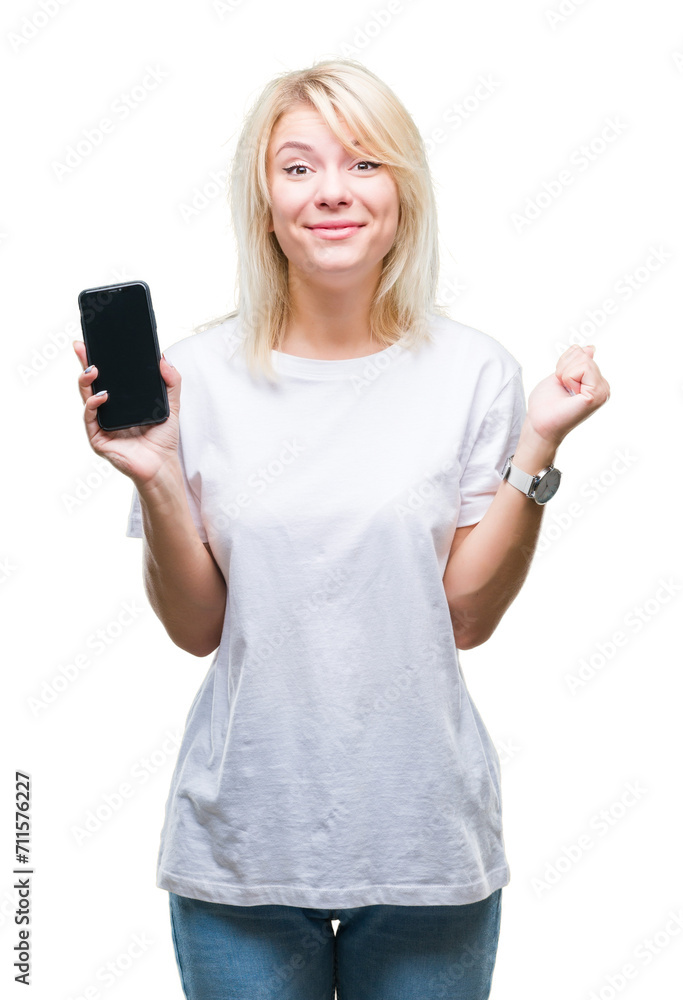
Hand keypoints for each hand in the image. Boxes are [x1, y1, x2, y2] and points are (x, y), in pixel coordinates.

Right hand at [73, 340, 181, 487]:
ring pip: (86, 397)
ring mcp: (100, 423)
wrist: (162, 465)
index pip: (106, 375)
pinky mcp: (97, 437)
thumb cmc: (163, 438)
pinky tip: (102, 396)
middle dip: (84, 362)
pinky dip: (93, 405)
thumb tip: (163, 359)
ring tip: (93, 369)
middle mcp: (108, 410)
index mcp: (121, 401)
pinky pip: (89, 418)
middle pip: (91, 382)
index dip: (97, 358)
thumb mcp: (171, 405)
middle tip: (82, 346)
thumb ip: (171, 382)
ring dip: (86, 381)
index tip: (92, 340)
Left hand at [526, 344, 610, 448]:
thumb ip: (577, 363)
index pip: (581, 352)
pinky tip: (569, 393)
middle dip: (564, 367)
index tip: (560, 382)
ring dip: (565, 373)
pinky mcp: (597, 395)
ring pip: (583, 360)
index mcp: (595, 382)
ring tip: (565, 391)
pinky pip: (584, 367)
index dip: (564, 363)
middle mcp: (603, 387)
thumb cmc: (545, 405)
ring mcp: (602, 392)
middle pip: (583, 355)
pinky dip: (568, 377)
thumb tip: (590, 349)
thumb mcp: (561, 375)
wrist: (539, 425)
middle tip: (561, 388)